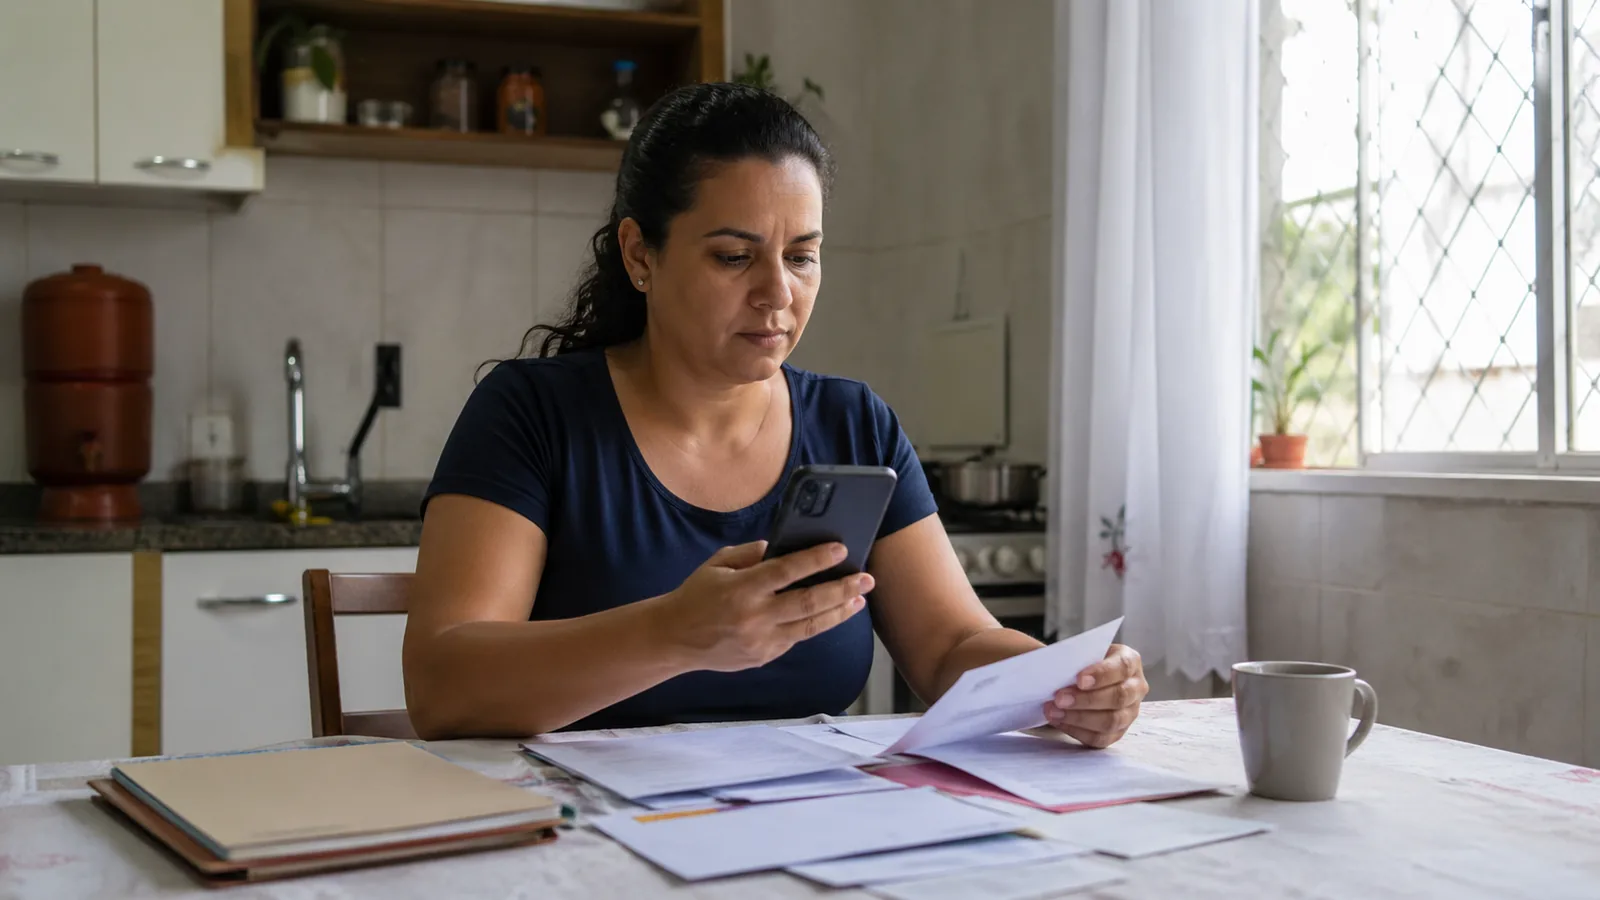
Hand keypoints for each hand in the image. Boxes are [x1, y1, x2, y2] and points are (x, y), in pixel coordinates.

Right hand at [656, 540, 871, 672]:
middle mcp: (754, 617)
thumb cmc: (697, 595)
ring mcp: (760, 641)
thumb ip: (752, 555)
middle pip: (808, 602)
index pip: (787, 571)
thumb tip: (784, 548)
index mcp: (741, 589)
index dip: (816, 559)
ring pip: (810, 626)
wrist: (674, 639)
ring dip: (839, 611)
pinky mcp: (763, 656)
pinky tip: (833, 613)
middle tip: (866, 578)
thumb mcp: (718, 564)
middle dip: (842, 589)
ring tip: (859, 598)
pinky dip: (816, 624)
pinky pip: (796, 638)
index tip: (841, 550)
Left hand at [1042, 644, 1147, 748]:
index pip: (1122, 667)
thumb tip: (1048, 659)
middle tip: (1060, 698)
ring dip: (1079, 718)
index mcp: (1130, 661)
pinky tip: (1059, 721)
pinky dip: (1077, 731)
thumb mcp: (1082, 652)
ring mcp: (1129, 712)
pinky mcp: (1118, 732)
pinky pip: (1101, 738)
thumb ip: (1071, 655)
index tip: (1079, 680)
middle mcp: (1135, 687)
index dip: (1102, 674)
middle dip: (1087, 700)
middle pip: (1118, 697)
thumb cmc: (1084, 663)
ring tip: (1054, 711)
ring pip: (1111, 721)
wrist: (1086, 680)